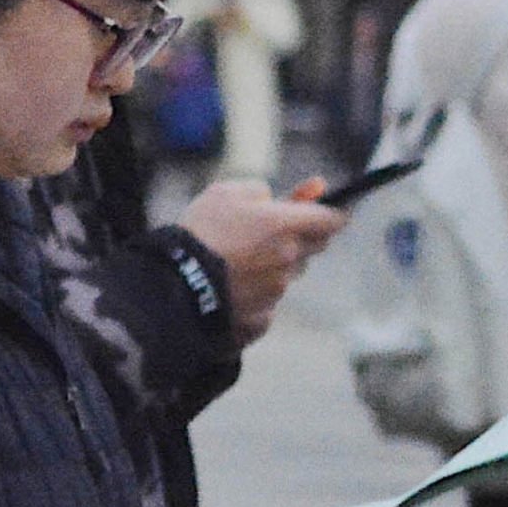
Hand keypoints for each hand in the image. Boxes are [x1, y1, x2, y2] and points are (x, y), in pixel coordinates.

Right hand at [181, 176, 350, 343]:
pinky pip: (269, 301)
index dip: (332, 212)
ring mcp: (278, 290)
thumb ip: (259, 190)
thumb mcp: (225, 193)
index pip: (332, 219)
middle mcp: (290, 259)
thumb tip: (278, 198)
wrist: (175, 282)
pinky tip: (230, 286)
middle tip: (271, 231)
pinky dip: (256, 292)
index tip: (326, 210)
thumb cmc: (201, 231)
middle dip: (300, 237)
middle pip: (314, 246)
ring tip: (237, 260)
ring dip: (275, 265)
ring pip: (289, 273)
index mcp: (287, 225)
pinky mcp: (263, 316)